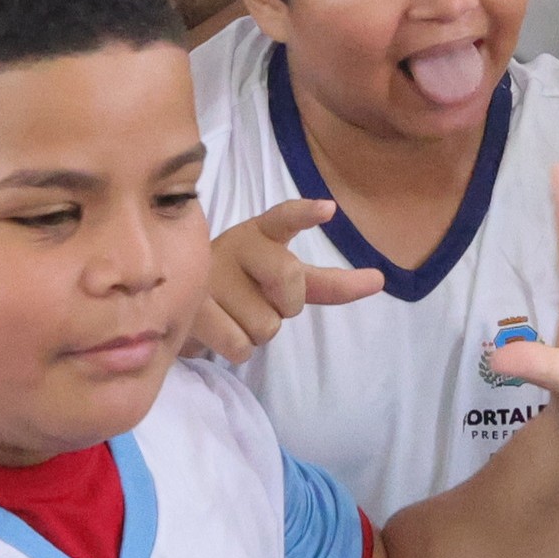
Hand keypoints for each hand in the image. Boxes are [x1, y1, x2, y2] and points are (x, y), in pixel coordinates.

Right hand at [191, 201, 386, 363]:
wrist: (178, 305)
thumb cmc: (241, 289)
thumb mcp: (282, 280)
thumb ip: (327, 282)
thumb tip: (380, 280)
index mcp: (260, 233)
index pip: (283, 218)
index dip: (304, 214)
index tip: (328, 209)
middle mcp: (234, 245)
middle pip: (290, 282)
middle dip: (285, 306)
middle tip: (259, 301)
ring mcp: (209, 275)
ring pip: (266, 324)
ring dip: (255, 331)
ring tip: (231, 314)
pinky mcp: (191, 307)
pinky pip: (240, 345)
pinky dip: (237, 348)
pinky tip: (218, 330)